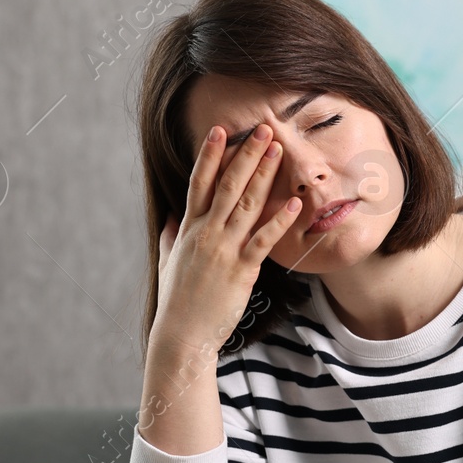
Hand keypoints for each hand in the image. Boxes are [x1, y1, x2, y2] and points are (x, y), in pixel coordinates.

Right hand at [153, 123, 301, 349]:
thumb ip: (171, 236)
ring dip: (264, 175)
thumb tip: (172, 216)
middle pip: (227, 184)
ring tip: (278, 149)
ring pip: (245, 204)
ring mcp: (223, 250)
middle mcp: (205, 233)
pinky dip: (279, 220)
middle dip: (245, 154)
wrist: (182, 334)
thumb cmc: (176, 300)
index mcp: (188, 229)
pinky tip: (294, 202)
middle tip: (262, 129)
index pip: (199, 183)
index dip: (210, 154)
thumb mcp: (168, 262)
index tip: (221, 130)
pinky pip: (263, 239)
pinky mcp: (241, 270)